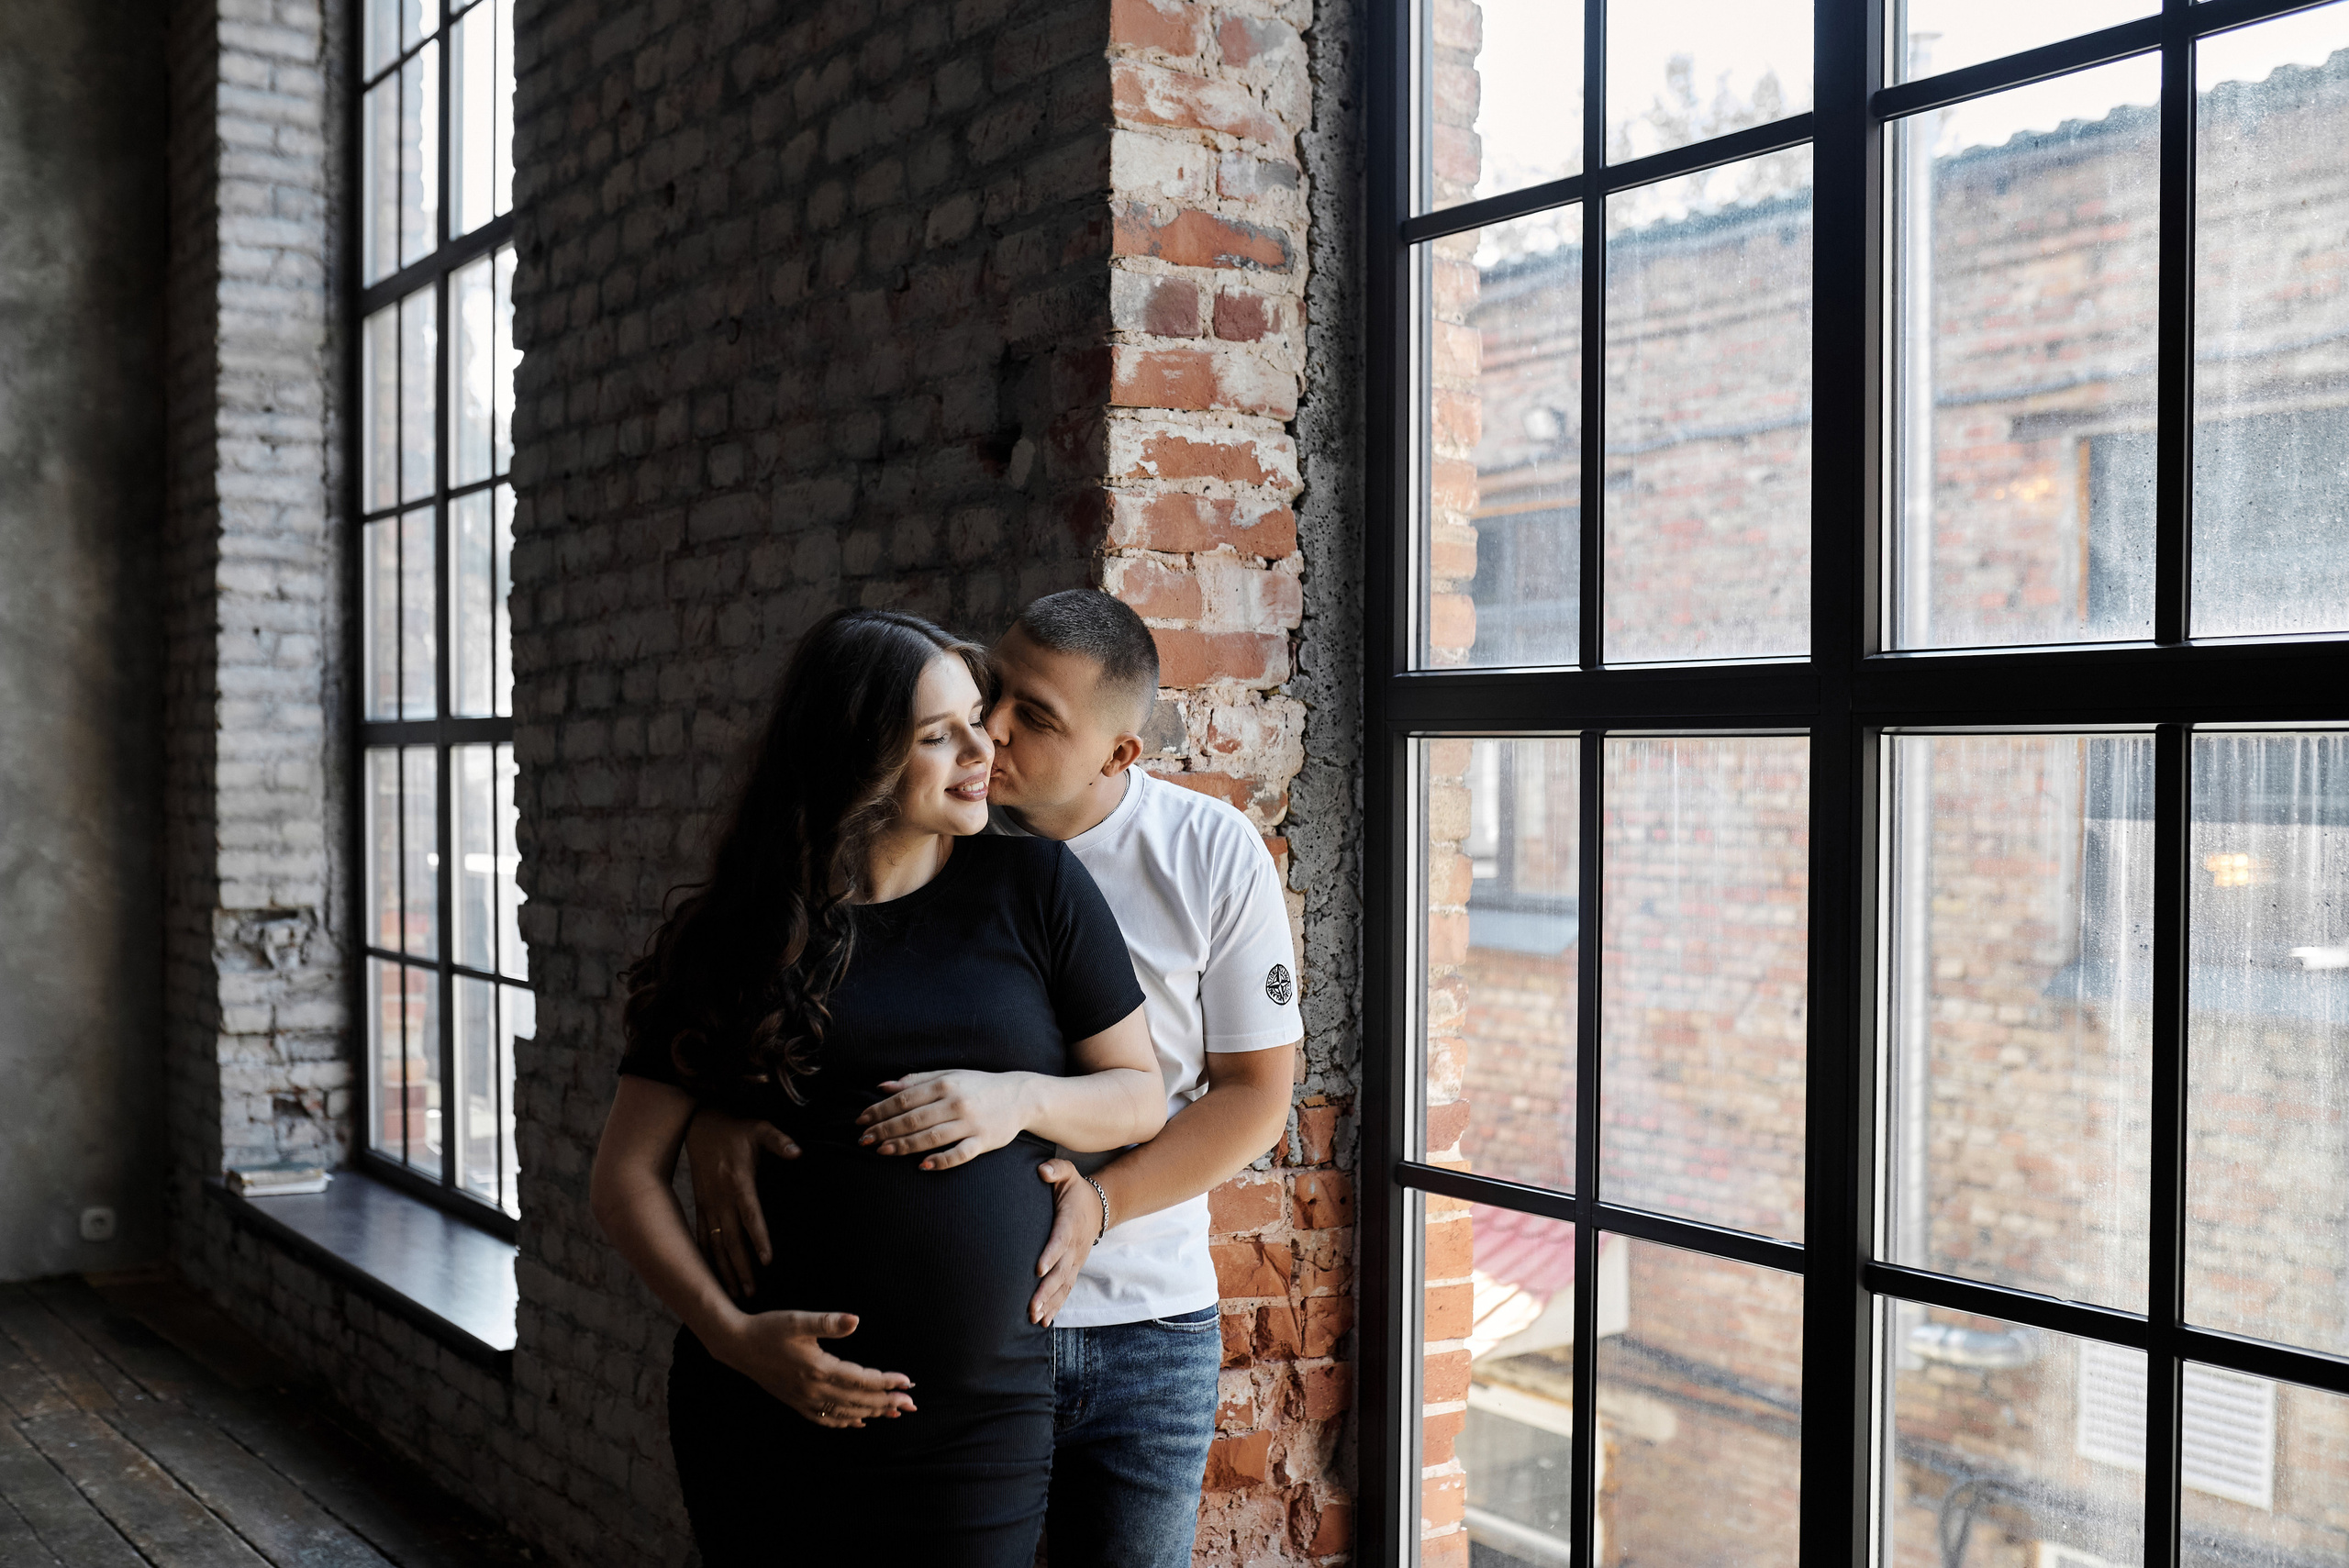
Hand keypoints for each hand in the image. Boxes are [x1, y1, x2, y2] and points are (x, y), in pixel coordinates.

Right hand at [686, 1109, 798, 1298]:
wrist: (701, 1126)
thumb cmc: (736, 1130)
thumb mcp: (760, 1128)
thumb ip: (779, 1140)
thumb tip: (798, 1151)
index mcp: (738, 1182)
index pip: (750, 1214)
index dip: (758, 1237)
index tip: (766, 1260)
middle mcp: (721, 1198)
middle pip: (731, 1239)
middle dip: (741, 1267)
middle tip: (753, 1293)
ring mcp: (708, 1205)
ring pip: (715, 1244)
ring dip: (724, 1270)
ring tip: (737, 1294)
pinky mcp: (700, 1207)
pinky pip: (701, 1238)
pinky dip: (706, 1260)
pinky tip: (713, 1279)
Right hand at [715, 1310, 915, 1428]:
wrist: (737, 1346)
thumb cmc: (768, 1328)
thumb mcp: (798, 1320)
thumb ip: (829, 1322)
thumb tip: (856, 1320)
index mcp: (819, 1369)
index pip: (862, 1380)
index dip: (886, 1382)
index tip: (907, 1382)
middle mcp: (814, 1390)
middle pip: (859, 1401)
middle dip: (887, 1402)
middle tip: (912, 1404)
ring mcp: (805, 1400)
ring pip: (846, 1413)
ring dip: (872, 1413)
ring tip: (895, 1413)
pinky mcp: (797, 1403)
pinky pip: (826, 1419)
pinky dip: (846, 1422)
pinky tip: (859, 1422)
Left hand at [855, 1070, 1034, 1170]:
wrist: (1019, 1096)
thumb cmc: (978, 1085)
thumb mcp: (949, 1075)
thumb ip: (916, 1080)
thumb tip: (882, 1087)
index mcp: (945, 1084)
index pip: (905, 1098)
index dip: (880, 1110)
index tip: (861, 1120)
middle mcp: (956, 1103)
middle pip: (913, 1119)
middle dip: (885, 1130)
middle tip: (863, 1140)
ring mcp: (970, 1123)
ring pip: (931, 1137)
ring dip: (904, 1145)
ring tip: (882, 1151)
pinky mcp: (983, 1141)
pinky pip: (959, 1154)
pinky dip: (941, 1160)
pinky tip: (922, 1166)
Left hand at [1029, 1159, 1104, 1325]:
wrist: (1098, 1207)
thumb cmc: (1075, 1190)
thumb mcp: (1067, 1174)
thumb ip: (1056, 1170)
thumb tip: (1042, 1171)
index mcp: (1070, 1223)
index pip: (1060, 1240)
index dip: (1051, 1254)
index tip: (1038, 1269)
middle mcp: (1074, 1246)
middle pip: (1061, 1271)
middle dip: (1046, 1290)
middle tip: (1031, 1306)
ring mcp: (1075, 1260)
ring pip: (1063, 1285)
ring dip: (1049, 1302)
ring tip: (1034, 1317)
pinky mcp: (1073, 1268)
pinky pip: (1065, 1290)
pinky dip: (1056, 1306)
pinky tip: (1043, 1321)